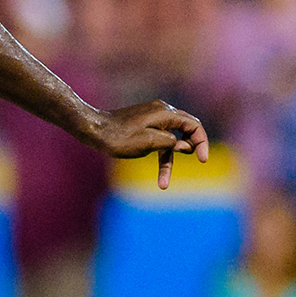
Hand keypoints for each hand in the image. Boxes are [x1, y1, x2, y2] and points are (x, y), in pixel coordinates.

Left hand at [88, 100, 208, 189]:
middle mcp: (162, 112)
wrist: (92, 129)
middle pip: (186, 129)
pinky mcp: (144, 126)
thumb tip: (185, 145)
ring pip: (170, 139)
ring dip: (170, 160)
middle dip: (192, 148)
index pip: (194, 125)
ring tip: (163, 184)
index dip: (202, 142)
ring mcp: (152, 118)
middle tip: (199, 161)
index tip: (203, 160)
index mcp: (165, 113)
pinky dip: (160, 155)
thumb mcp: (149, 142)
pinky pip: (159, 140)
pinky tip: (157, 174)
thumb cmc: (119, 137)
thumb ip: (171, 143)